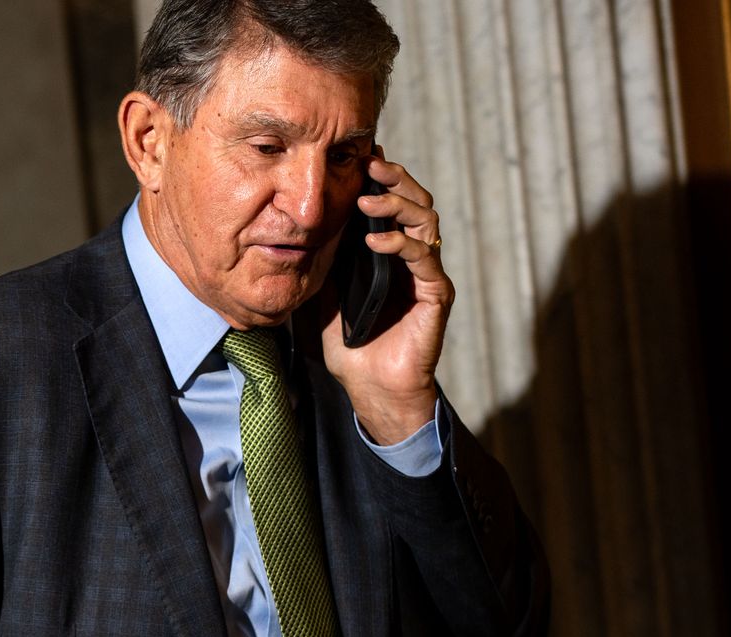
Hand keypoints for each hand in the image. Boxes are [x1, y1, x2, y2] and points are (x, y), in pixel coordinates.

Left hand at [319, 149, 451, 444]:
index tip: (359, 155)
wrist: (372, 386)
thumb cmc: (350, 343)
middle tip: (371, 163)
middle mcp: (412, 256)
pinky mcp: (436, 293)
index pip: (392, 201)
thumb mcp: (324, 291)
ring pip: (426, 221)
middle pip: (416, 201)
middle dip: (395, 178)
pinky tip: (374, 240)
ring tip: (367, 197)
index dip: (381, 176)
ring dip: (397, 203)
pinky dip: (400, 243)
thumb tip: (295, 224)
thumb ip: (322, 258)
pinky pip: (424, 257)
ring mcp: (427, 273)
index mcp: (389, 251)